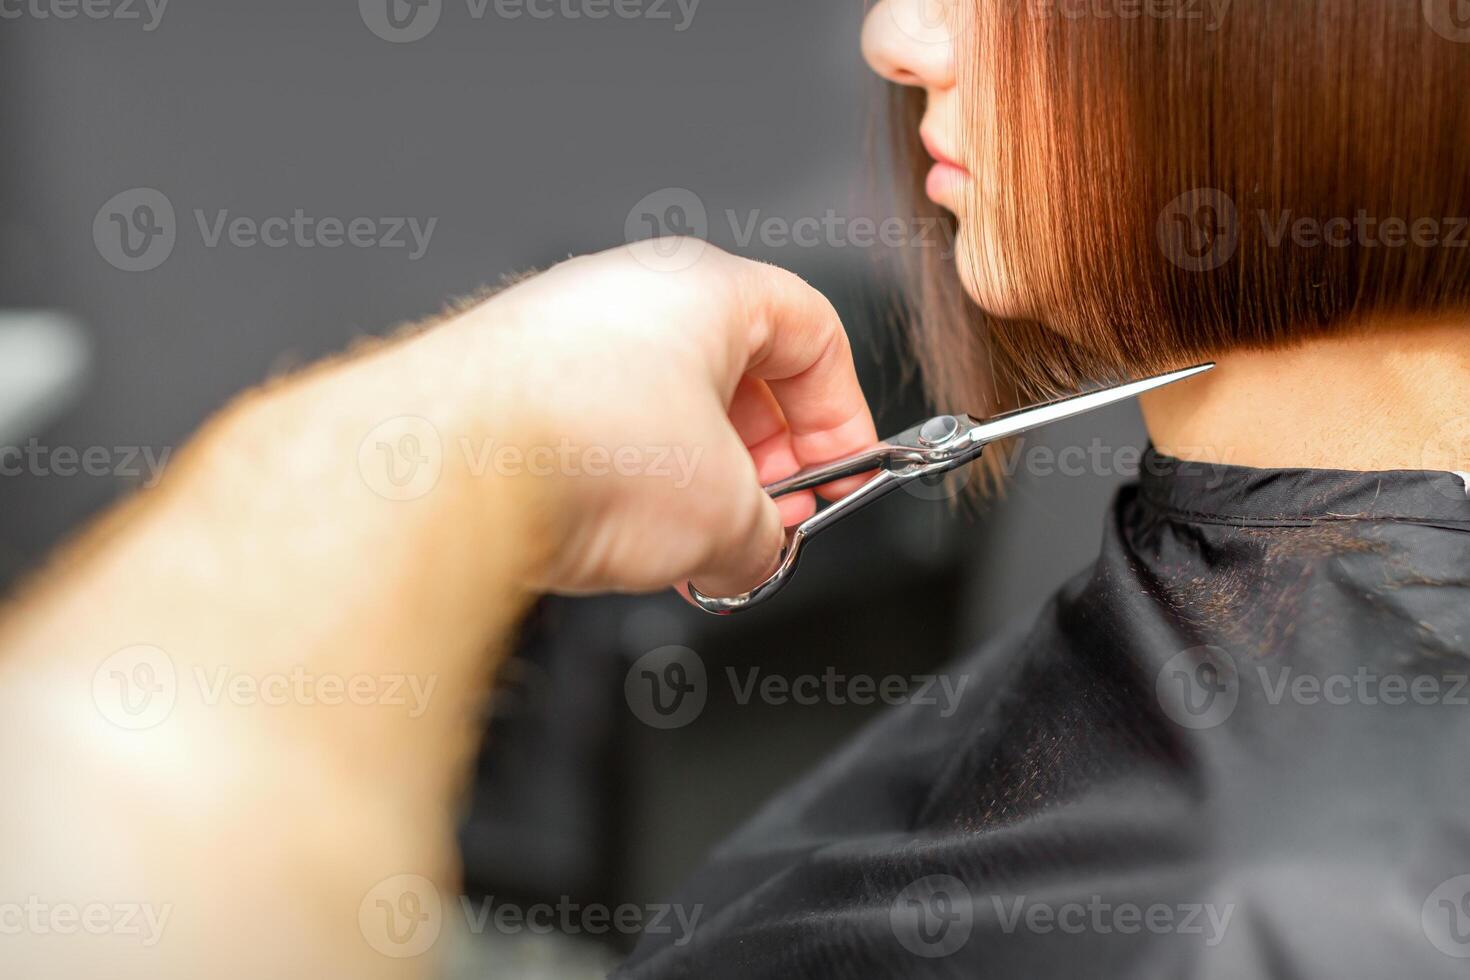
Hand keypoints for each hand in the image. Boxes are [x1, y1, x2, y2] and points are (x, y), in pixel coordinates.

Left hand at [419, 241, 878, 599]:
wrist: (444, 467)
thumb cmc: (581, 447)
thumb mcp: (726, 515)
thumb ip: (768, 537)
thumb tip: (755, 554)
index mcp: (704, 288)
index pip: (811, 333)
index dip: (842, 414)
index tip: (842, 473)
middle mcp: (625, 292)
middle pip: (731, 371)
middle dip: (761, 460)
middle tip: (768, 521)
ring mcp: (555, 332)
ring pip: (656, 406)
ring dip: (689, 481)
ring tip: (691, 547)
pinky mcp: (499, 382)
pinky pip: (590, 426)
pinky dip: (618, 482)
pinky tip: (618, 538)